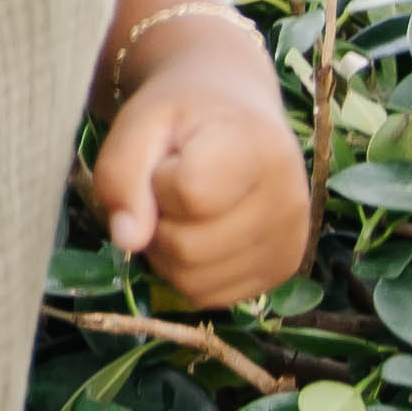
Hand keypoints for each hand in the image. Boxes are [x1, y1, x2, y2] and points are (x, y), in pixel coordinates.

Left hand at [92, 29, 313, 317]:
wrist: (236, 117)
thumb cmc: (187, 114)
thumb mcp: (141, 121)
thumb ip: (121, 173)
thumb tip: (127, 240)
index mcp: (259, 149)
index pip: (189, 194)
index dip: (157, 180)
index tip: (170, 157)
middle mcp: (287, 202)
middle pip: (187, 248)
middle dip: (157, 222)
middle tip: (167, 187)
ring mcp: (290, 243)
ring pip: (193, 281)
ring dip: (167, 251)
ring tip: (183, 208)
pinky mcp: (282, 272)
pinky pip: (208, 296)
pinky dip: (188, 272)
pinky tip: (201, 231)